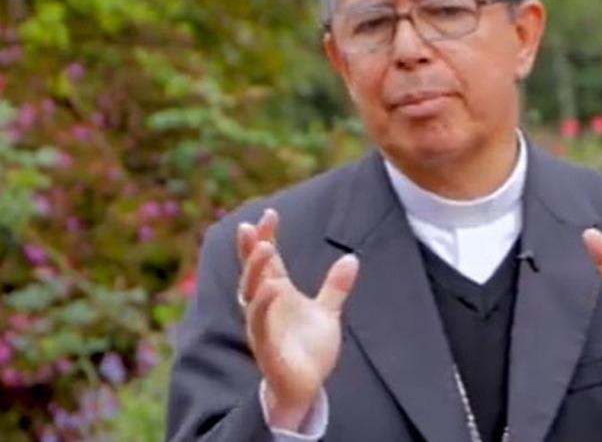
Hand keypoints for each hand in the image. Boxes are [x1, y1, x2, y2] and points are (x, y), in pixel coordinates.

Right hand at [237, 208, 359, 430]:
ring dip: (254, 271)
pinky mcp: (267, 348)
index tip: (269, 214)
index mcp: (277, 295)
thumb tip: (352, 257)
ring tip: (263, 248)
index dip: (265, 237)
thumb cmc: (309, 349)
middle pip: (252, 273)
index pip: (267, 261)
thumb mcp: (327, 312)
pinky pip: (260, 324)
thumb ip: (336, 286)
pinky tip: (272, 287)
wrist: (306, 388)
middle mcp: (265, 308)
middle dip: (249, 249)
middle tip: (251, 226)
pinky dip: (264, 305)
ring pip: (250, 295)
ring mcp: (263, 327)